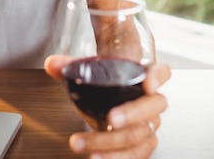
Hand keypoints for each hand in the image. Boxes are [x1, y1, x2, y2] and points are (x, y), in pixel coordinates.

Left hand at [44, 55, 170, 158]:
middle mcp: (152, 100)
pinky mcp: (141, 143)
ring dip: (115, 143)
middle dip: (132, 114)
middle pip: (153, 106)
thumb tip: (52, 64)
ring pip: (141, 135)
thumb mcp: (90, 69)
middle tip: (111, 118)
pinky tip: (96, 158)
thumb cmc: (109, 80)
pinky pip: (136, 154)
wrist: (114, 94)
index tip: (147, 83)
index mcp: (145, 75)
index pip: (161, 72)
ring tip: (89, 149)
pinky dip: (117, 158)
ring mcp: (149, 123)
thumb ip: (71, 65)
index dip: (157, 77)